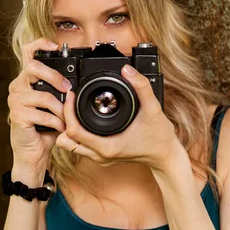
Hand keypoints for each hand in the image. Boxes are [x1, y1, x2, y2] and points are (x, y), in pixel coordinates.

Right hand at [7, 37, 71, 169]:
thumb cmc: (45, 127)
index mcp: (27, 79)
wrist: (33, 152)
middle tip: (67, 89)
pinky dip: (56, 122)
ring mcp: (15, 100)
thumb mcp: (54, 104)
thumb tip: (75, 84)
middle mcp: (18, 86)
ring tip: (66, 118)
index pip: (27, 52)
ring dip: (60, 109)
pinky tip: (59, 127)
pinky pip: (43, 114)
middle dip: (54, 76)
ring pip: (43, 95)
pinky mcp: (17, 115)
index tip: (54, 45)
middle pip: (33, 67)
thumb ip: (59, 91)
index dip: (40, 44)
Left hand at [56, 64, 182, 171]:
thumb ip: (142, 87)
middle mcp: (100, 156)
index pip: (73, 132)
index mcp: (107, 147)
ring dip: (68, 127)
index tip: (72, 95)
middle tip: (70, 101)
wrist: (167, 156)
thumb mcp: (153, 108)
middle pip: (65, 140)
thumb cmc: (160, 137)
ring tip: (74, 108)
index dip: (67, 111)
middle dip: (63, 119)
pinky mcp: (102, 157)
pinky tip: (83, 119)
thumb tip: (128, 70)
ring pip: (70, 145)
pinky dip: (76, 133)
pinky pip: (79, 146)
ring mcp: (100, 158)